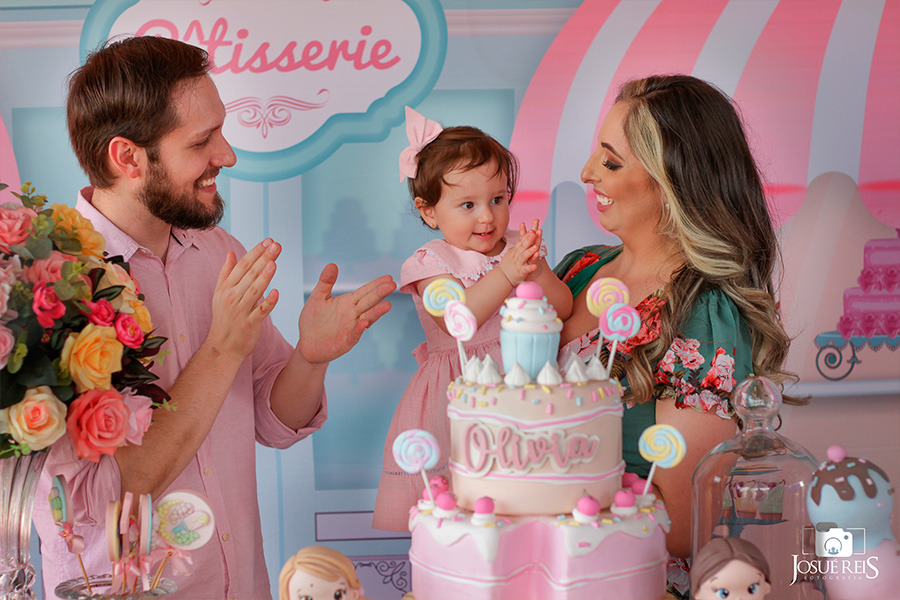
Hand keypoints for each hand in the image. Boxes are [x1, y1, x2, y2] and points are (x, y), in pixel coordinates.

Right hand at [204, 239, 280, 360]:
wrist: (222, 347)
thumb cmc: (224, 318)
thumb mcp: (219, 294)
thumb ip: (226, 273)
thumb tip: (231, 253)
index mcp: (226, 288)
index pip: (243, 265)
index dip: (256, 252)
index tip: (268, 241)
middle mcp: (232, 297)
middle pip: (250, 274)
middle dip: (264, 258)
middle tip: (276, 245)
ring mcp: (240, 311)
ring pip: (255, 290)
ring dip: (265, 276)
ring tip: (274, 262)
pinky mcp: (249, 324)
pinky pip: (261, 312)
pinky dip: (268, 302)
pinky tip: (276, 292)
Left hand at [298, 264, 395, 363]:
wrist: (306, 343)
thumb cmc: (313, 320)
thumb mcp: (318, 298)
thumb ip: (326, 282)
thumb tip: (332, 264)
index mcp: (348, 302)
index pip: (365, 291)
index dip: (376, 284)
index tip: (388, 277)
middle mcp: (353, 314)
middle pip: (369, 302)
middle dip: (380, 294)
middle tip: (392, 284)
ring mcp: (351, 328)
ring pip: (367, 318)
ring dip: (376, 312)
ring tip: (387, 305)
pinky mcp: (345, 342)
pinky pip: (354, 335)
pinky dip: (359, 330)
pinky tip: (363, 323)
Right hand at [498, 220, 540, 284]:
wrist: (503, 277)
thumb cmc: (508, 265)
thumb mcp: (512, 254)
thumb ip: (517, 246)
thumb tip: (521, 239)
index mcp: (516, 251)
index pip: (521, 242)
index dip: (526, 236)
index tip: (532, 230)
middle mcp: (516, 256)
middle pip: (523, 246)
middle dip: (528, 239)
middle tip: (534, 233)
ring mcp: (518, 263)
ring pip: (524, 256)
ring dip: (530, 251)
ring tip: (536, 247)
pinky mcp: (521, 271)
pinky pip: (526, 269)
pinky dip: (530, 267)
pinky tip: (535, 266)